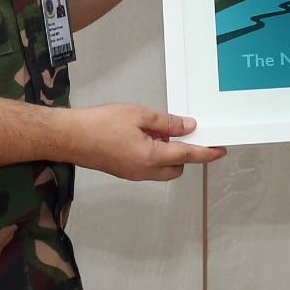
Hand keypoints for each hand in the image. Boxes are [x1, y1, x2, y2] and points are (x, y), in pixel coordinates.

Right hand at [68, 103, 226, 180]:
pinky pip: (148, 166)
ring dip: (168, 153)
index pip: (187, 155)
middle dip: (186, 153)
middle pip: (177, 166)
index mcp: (150, 157)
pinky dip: (154, 154)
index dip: (206, 153)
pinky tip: (146, 135)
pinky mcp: (124, 171)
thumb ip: (166, 122)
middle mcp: (144, 171)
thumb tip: (187, 127)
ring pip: (162, 168)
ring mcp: (133, 173)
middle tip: (184, 131)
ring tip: (159, 129)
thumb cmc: (99, 125)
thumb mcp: (139, 115)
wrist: (70, 137)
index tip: (219, 150)